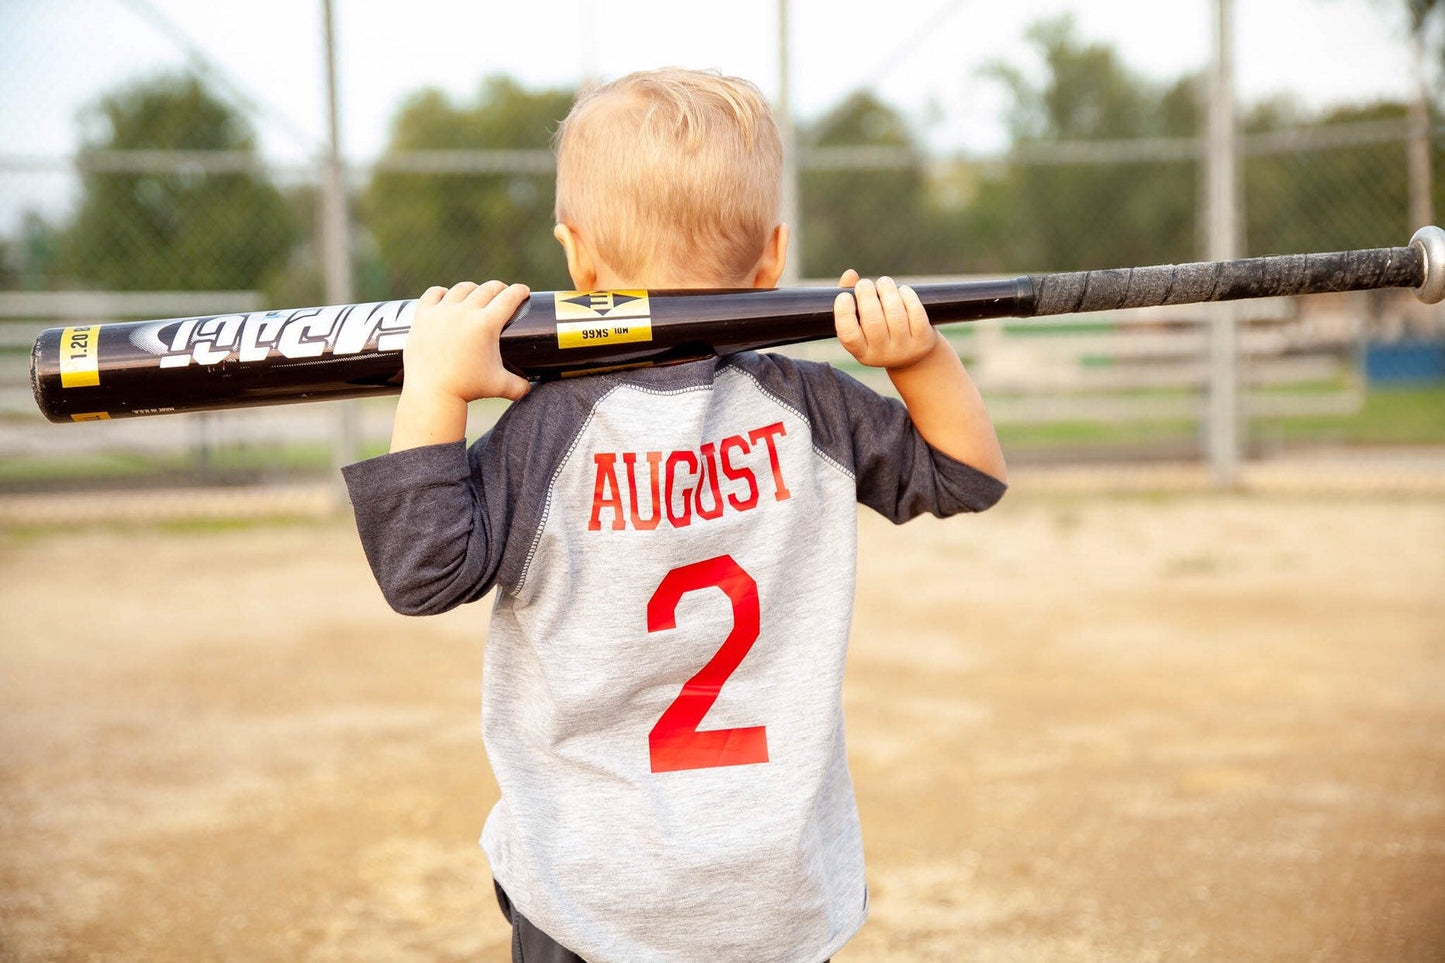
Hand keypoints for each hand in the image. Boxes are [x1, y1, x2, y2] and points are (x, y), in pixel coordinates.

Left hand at [403, 280, 531, 404]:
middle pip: (488, 289)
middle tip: (503, 294)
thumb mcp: (499, 386)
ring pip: (462, 288)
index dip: (520, 291)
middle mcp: (464, 312)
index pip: (509, 297)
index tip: (523, 291)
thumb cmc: (467, 389)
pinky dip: (443, 292)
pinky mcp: (423, 315)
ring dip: (474, 289)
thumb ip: (521, 386)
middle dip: (500, 288)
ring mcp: (442, 311)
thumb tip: (530, 387)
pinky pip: (434, 293)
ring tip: (477, 295)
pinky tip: (447, 296)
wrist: (431, 393)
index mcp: (486, 324)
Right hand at [833, 270, 937, 370]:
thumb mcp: (861, 323)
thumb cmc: (878, 331)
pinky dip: (908, 296)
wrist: (913, 355)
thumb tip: (850, 274)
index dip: (844, 313)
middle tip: (864, 284)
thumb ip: (850, 299)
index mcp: (862, 352)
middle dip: (867, 295)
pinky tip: (902, 290)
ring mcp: (904, 349)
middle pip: (873, 322)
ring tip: (884, 282)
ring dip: (888, 291)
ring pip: (895, 314)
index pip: (849, 335)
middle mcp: (883, 355)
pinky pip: (915, 313)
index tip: (844, 296)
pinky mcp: (923, 340)